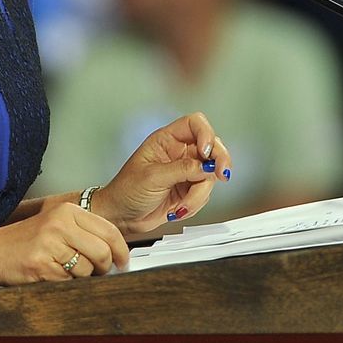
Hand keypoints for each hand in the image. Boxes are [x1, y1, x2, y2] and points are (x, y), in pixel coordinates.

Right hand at [0, 204, 128, 283]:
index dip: (120, 250)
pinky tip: (50, 275)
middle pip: (101, 252)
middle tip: (98, 273)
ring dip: (81, 278)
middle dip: (103, 268)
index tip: (122, 262)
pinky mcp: (40, 265)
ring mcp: (49, 244)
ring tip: (64, 270)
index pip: (109, 230)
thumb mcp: (56, 225)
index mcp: (68, 211)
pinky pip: (67, 283)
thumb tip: (115, 253)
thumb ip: (84, 233)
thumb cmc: (26, 241)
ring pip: (86, 271)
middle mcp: (60, 223)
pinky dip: (63, 284)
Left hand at [94, 112, 231, 236]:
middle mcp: (179, 152)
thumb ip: (182, 169)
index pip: (195, 124)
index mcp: (167, 140)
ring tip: (181, 205)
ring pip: (210, 174)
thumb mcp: (153, 177)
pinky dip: (195, 204)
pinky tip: (178, 209)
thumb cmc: (126, 191)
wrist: (121, 217)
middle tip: (221, 175)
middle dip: (219, 161)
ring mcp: (186, 171)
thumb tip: (208, 166)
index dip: (206, 134)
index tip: (206, 153)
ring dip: (199, 194)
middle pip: (212, 147)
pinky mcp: (189, 190)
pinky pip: (205, 193)